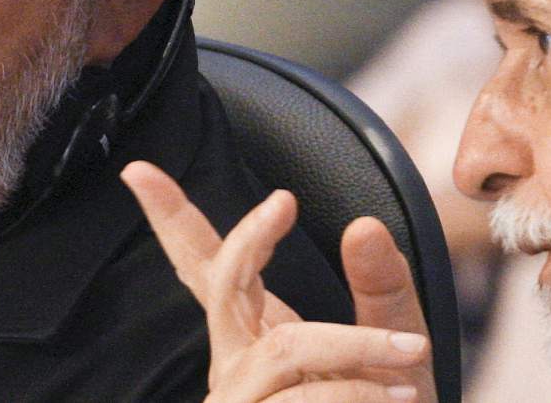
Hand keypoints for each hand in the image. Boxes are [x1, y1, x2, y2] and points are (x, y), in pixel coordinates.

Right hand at [122, 161, 435, 402]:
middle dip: (249, 239)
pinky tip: (396, 397)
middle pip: (221, 285)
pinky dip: (357, 392)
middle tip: (282, 201)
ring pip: (283, 349)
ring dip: (354, 346)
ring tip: (412, 351)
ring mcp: (239, 399)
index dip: (168, 218)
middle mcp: (236, 362)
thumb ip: (381, 287)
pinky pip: (302, 400)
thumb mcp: (396, 343)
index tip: (138, 170)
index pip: (206, 265)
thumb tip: (363, 225)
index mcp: (257, 330)